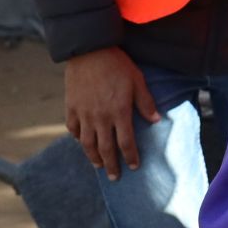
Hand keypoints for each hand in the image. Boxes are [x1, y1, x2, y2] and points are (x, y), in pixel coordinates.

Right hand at [64, 47, 160, 180]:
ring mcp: (83, 114)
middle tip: (114, 177)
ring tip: (98, 165)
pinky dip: (76, 137)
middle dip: (111, 165)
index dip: (131, 157)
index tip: (134, 167)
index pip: (126, 143)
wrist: (89, 50)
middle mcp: (100, 118)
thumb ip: (146, 103)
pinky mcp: (71, 107)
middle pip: (105, 149)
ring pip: (87, 143)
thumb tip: (156, 121)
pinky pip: (72, 128)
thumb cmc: (117, 65)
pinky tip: (81, 141)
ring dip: (93, 156)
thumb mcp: (137, 81)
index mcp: (119, 112)